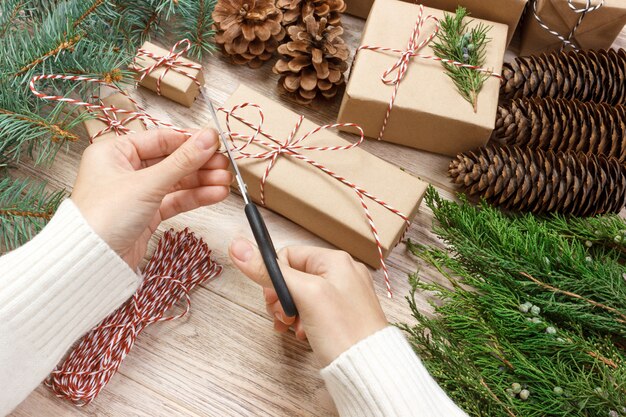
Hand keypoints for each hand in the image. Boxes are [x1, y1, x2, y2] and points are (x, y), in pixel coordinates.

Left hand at [72, 128, 231, 268]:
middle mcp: (125, 170)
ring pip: (176, 182)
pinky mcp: (147, 214)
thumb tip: (207, 139)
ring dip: (202, 181)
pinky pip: (175, 200)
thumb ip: (181, 161)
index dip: (189, 141)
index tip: (214, 141)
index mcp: (114, 152)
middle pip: (171, 161)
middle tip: (224, 164)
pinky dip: (195, 197)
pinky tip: (215, 193)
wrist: (91, 261)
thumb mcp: (147, 183)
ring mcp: (137, 193)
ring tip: (225, 181)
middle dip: (200, 163)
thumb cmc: (103, 217)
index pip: (160, 139)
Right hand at [229, 239, 387, 365]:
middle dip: (282, 298)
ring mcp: (344, 295)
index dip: (275, 277)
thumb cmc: (343, 330)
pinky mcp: (343, 315)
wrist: (369, 369)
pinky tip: (305, 335)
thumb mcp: (303, 294)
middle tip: (283, 316)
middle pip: (294, 276)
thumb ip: (270, 271)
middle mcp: (342, 273)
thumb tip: (238, 246)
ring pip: (301, 296)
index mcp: (335, 260)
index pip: (289, 255)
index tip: (272, 298)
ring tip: (293, 328)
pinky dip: (303, 322)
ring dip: (291, 312)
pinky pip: (314, 311)